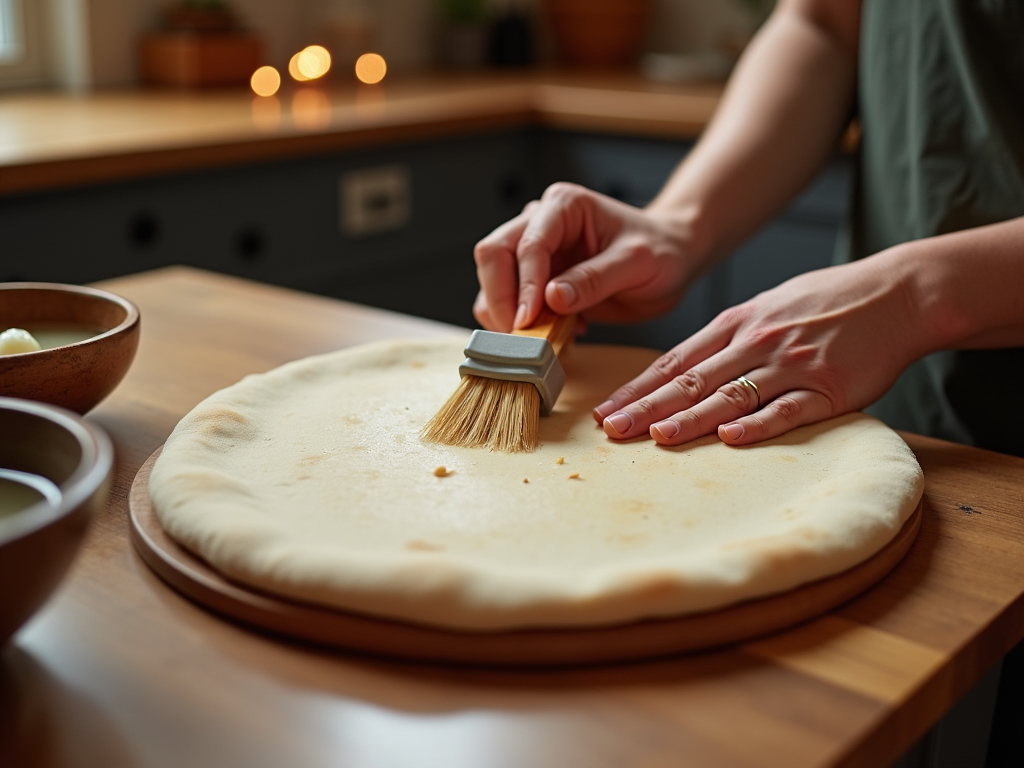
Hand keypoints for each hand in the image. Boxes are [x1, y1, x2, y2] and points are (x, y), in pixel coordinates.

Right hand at [473, 183, 697, 331]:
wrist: (670, 261)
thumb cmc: (661, 252)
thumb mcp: (637, 264)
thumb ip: (595, 279)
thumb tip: (552, 298)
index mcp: (563, 207)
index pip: (526, 245)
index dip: (523, 286)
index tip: (528, 322)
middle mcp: (540, 222)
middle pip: (493, 256)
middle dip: (501, 299)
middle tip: (521, 336)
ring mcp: (534, 251)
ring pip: (492, 281)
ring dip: (505, 315)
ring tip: (541, 339)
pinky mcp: (534, 279)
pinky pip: (508, 302)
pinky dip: (518, 324)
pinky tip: (553, 335)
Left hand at [594, 251, 926, 445]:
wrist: (896, 293)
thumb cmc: (826, 301)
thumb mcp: (766, 306)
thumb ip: (726, 336)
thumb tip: (683, 368)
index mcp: (736, 323)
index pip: (674, 361)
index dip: (638, 388)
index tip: (605, 411)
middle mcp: (755, 341)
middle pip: (690, 380)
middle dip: (646, 407)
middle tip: (610, 430)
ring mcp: (791, 364)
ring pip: (731, 394)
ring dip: (691, 417)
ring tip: (656, 437)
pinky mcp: (828, 387)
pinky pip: (788, 408)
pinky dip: (758, 424)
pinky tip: (730, 438)